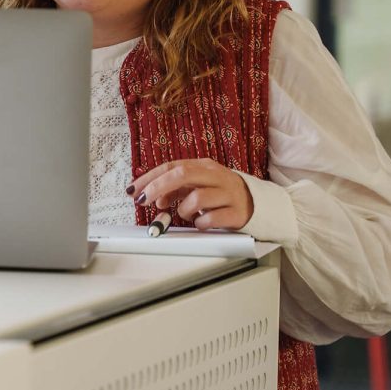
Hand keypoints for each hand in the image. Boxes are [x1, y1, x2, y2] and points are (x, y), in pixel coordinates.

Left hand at [130, 159, 252, 230]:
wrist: (256, 203)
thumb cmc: (219, 194)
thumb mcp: (197, 185)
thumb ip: (175, 189)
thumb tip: (153, 197)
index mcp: (204, 166)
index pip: (171, 166)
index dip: (150, 178)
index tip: (134, 191)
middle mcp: (217, 176)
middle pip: (182, 174)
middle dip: (158, 188)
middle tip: (145, 201)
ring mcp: (228, 194)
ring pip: (196, 198)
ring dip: (183, 210)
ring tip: (186, 214)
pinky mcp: (237, 213)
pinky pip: (211, 219)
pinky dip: (200, 223)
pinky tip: (201, 223)